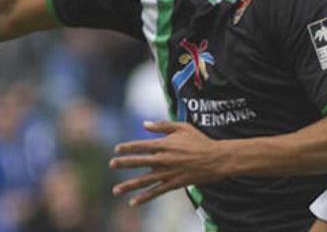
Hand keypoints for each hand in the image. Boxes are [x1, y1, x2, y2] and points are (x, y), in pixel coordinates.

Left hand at [110, 121, 227, 206]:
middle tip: (111, 164)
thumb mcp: (182, 127)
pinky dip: (144, 198)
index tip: (117, 149)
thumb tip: (144, 124)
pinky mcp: (173, 184)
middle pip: (138, 162)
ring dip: (129, 185)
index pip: (140, 145)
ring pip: (144, 181)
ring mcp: (167, 173)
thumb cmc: (199, 140)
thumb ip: (162, 125)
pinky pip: (156, 192)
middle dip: (123, 163)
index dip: (128, 147)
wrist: (215, 159)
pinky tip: (133, 202)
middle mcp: (163, 159)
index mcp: (164, 144)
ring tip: (115, 190)